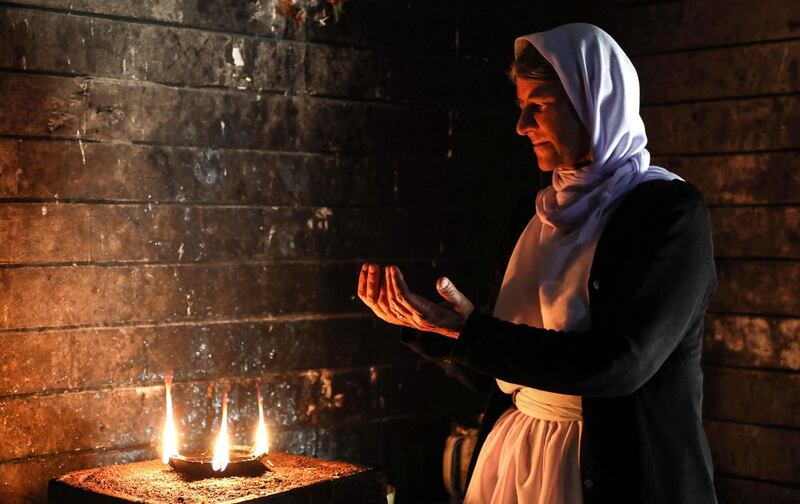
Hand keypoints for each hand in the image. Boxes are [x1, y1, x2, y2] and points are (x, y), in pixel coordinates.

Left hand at [357, 263, 473, 338]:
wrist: (457, 329)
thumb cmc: (460, 313)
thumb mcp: (461, 303)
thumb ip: (451, 292)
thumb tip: (441, 280)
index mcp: (426, 315)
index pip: (405, 299)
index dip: (397, 283)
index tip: (392, 267)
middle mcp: (412, 319)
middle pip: (391, 302)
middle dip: (383, 282)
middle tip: (378, 265)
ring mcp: (405, 320)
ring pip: (382, 306)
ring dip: (374, 287)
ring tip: (371, 267)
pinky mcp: (400, 318)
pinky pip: (380, 308)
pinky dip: (372, 294)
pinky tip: (369, 278)